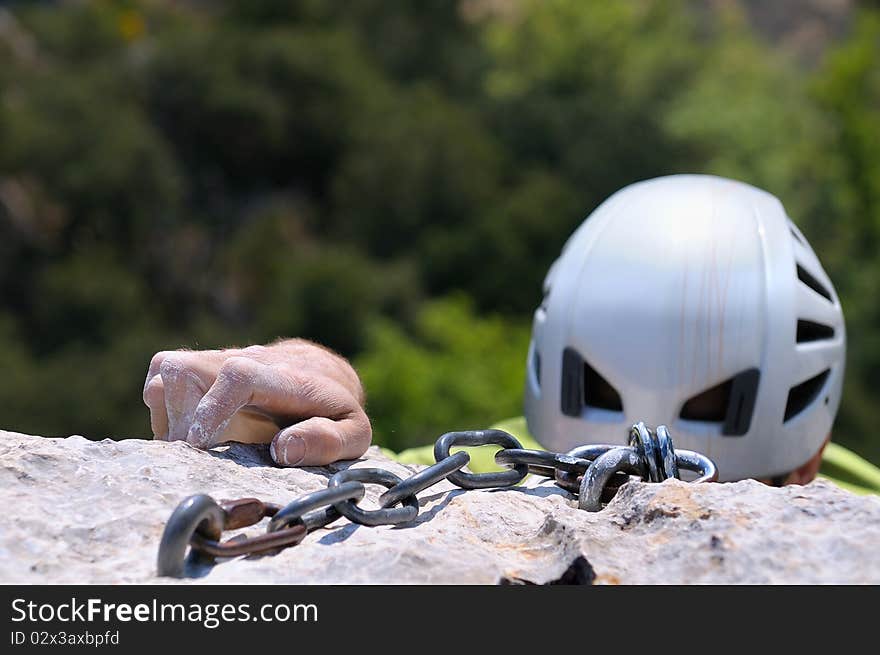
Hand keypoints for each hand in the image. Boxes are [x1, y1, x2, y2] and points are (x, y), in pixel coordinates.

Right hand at [142, 339, 370, 466]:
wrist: (320, 374)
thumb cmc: (334, 411)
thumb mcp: (353, 432)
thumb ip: (328, 441)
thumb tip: (283, 448)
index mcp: (284, 378)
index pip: (238, 376)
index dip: (212, 409)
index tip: (201, 446)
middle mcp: (245, 361)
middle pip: (185, 369)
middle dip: (180, 419)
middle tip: (200, 457)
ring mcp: (219, 361)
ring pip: (166, 371)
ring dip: (167, 417)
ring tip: (195, 449)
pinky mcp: (199, 369)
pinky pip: (160, 381)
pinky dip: (162, 412)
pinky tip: (189, 437)